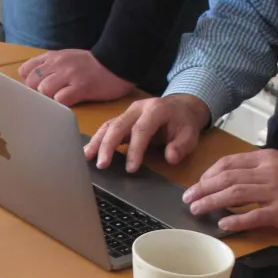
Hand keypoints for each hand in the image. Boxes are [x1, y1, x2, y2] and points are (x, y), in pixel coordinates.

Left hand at [19, 49, 134, 106]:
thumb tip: (34, 81)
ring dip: (49, 99)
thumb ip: (51, 66)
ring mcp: (69, 75)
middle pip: (32, 82)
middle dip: (36, 93)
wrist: (116, 62)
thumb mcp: (67, 58)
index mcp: (53, 57)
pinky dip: (62, 104)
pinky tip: (70, 103)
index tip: (36, 90)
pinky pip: (62, 99)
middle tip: (48, 99)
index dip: (28, 83)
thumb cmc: (92, 64)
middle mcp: (58, 64)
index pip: (25, 70)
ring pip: (44, 90)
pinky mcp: (81, 87)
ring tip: (59, 101)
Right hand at [83, 93, 210, 171]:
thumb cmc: (184, 123)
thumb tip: (171, 158)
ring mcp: (128, 112)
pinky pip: (107, 127)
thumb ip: (181, 146)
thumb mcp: (190, 135)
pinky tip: (88, 152)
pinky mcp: (122, 119)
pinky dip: (97, 139)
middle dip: (108, 145)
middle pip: (118, 125)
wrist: (181, 108)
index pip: (141, 129)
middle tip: (102, 164)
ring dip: (97, 142)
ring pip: (108, 125)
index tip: (132, 169)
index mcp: (156, 109)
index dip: (135, 149)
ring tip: (87, 158)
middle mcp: (138, 108)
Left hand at [183, 149, 277, 233]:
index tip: (197, 184)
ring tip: (197, 210)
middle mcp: (269, 171)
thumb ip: (257, 172)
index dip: (208, 174)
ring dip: (212, 202)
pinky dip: (236, 220)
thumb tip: (229, 183)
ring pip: (235, 193)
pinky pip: (253, 216)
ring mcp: (276, 191)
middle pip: (227, 177)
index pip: (229, 162)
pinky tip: (223, 225)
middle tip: (188, 199)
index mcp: (267, 158)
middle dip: (203, 188)